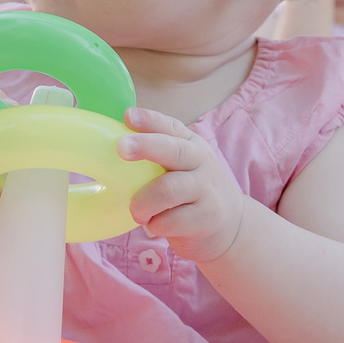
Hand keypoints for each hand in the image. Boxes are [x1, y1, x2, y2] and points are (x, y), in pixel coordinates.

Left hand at [119, 106, 250, 262]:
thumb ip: (157, 154)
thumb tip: (111, 145)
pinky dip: (156, 225)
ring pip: (168, 190)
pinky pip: (172, 221)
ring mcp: (205, 190)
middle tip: (121, 149)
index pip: (170, 126)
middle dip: (145, 146)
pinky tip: (155, 225)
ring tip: (136, 212)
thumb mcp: (182, 165)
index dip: (149, 120)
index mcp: (190, 144)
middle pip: (173, 150)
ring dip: (144, 203)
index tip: (128, 116)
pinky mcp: (206, 218)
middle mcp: (200, 162)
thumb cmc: (192, 191)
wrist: (232, 225)